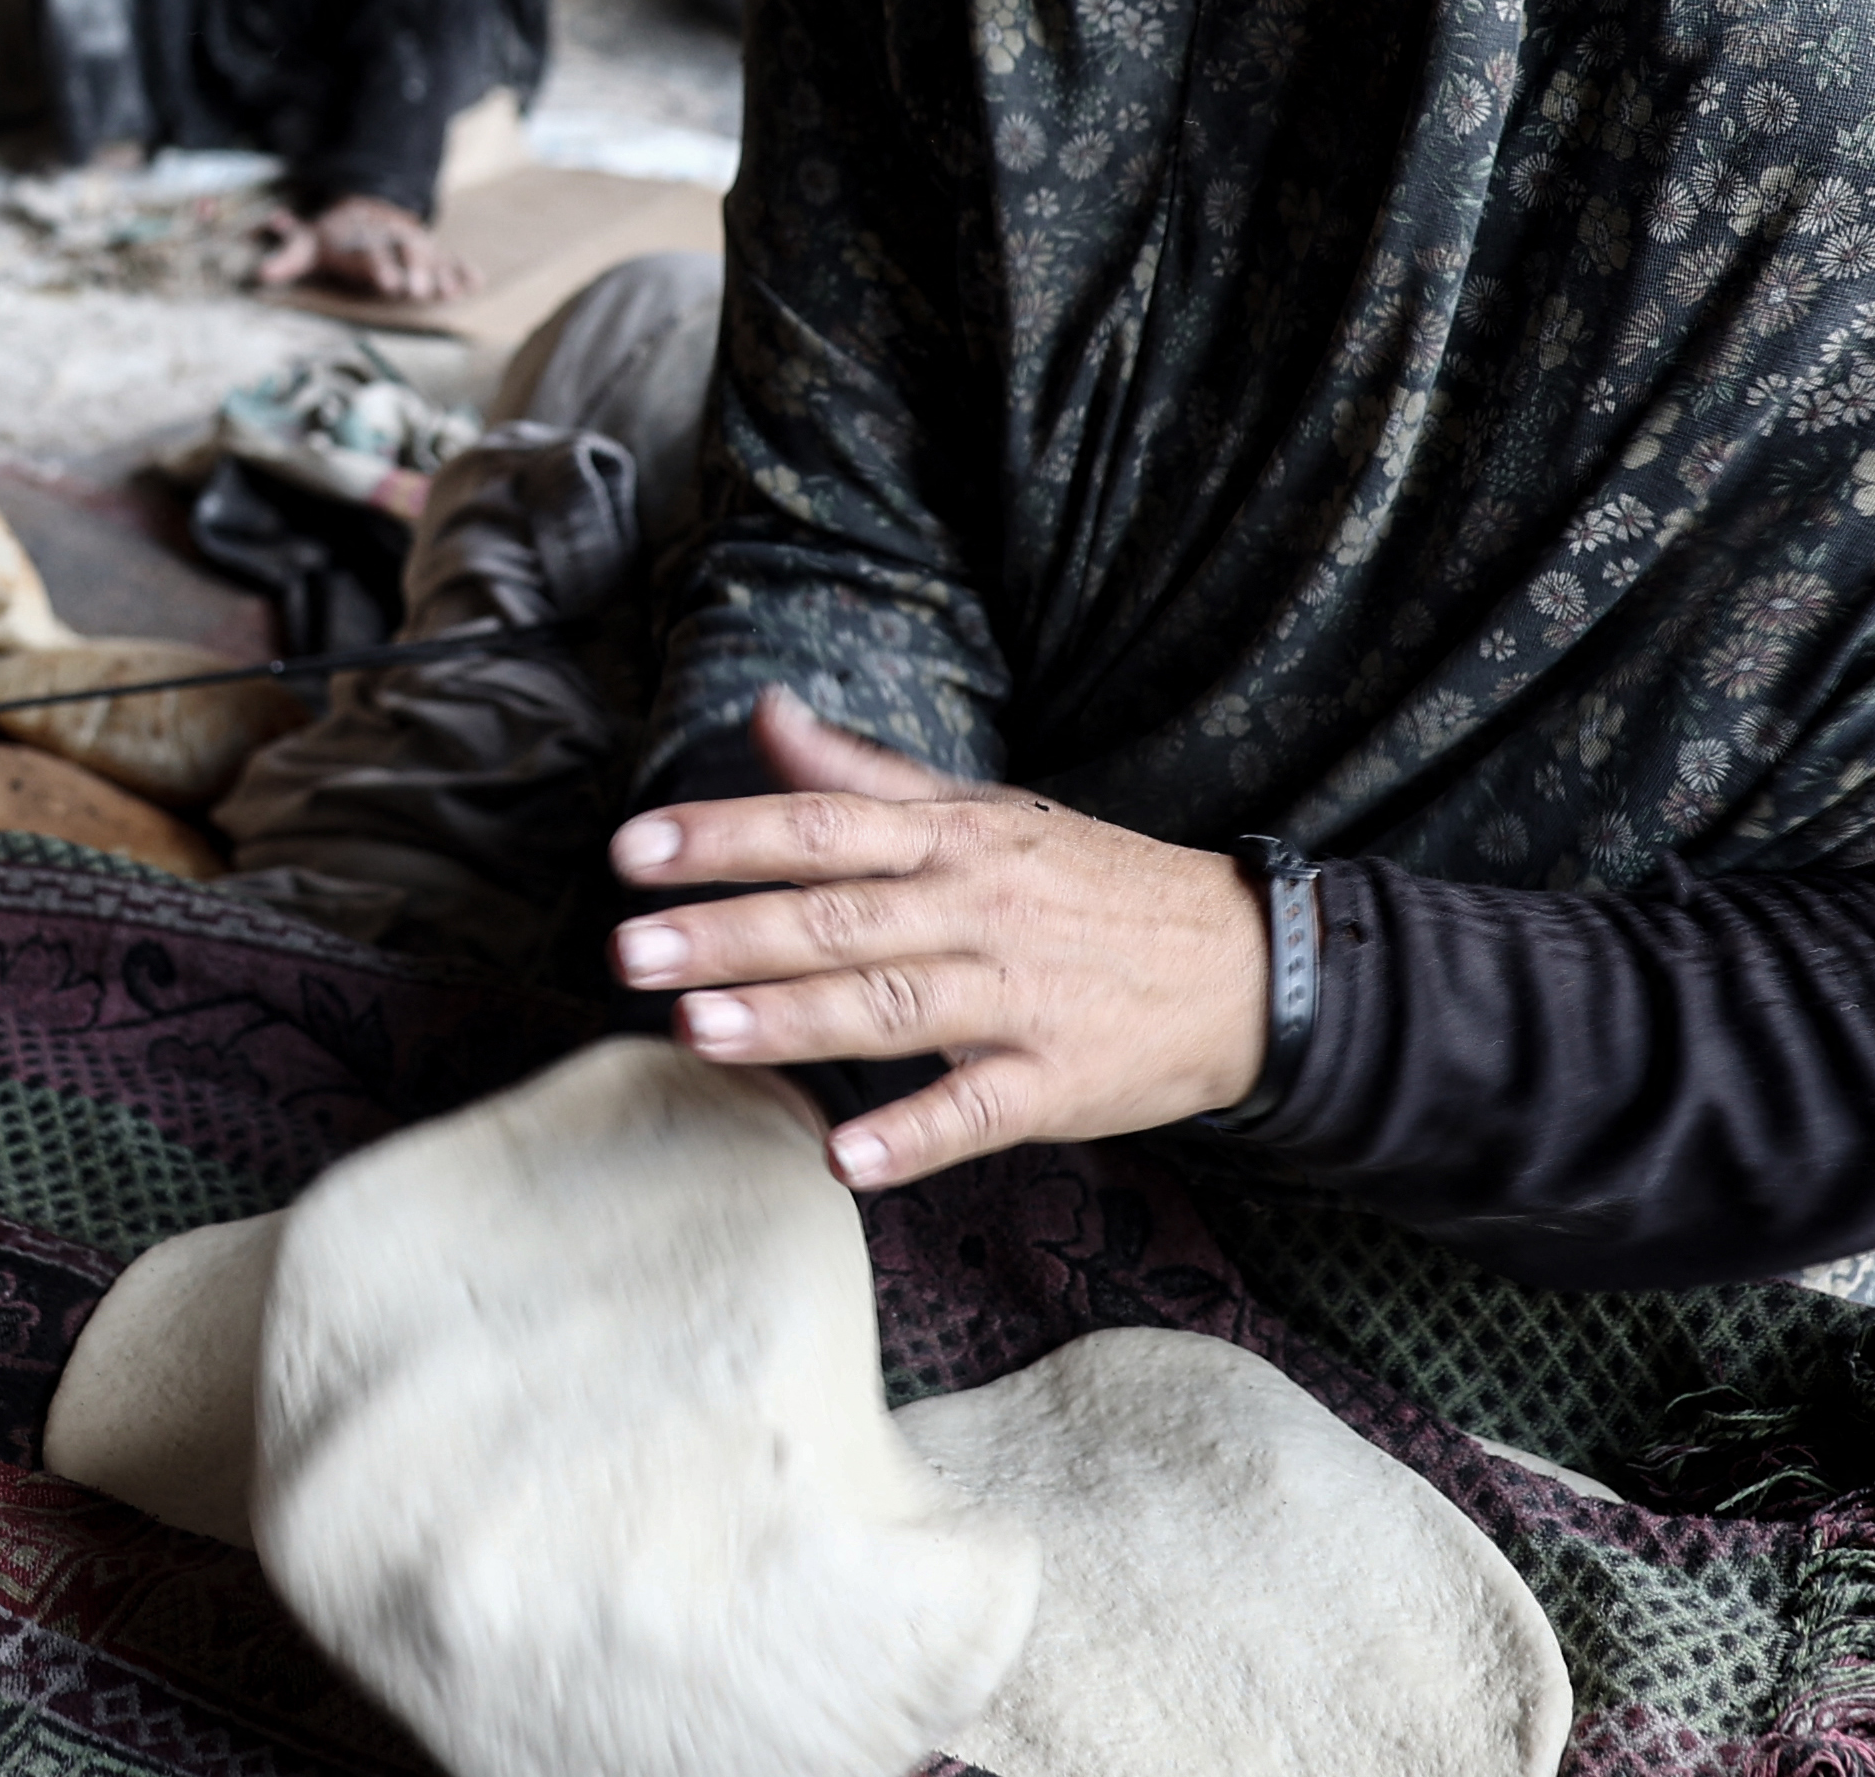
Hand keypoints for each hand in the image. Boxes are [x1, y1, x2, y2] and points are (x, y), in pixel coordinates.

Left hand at [249, 193, 475, 302]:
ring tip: (450, 293)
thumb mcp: (308, 241)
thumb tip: (260, 273)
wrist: (367, 206)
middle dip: (412, 271)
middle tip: (416, 292)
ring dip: (440, 274)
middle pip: (403, 255)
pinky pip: (449, 259)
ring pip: (429, 258)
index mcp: (361, 240)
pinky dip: (462, 269)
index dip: (379, 267)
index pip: (370, 255)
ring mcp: (413, 245)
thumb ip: (288, 256)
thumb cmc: (334, 235)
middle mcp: (390, 241)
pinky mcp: (430, 252)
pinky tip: (477, 282)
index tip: (387, 284)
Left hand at [603, 692, 1269, 1191]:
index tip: (633, 851)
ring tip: (696, 1030)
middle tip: (629, 949)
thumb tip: (766, 717)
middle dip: (729, 932)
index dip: (725, 835)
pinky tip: (845, 1158)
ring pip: (893, 1005)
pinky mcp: (1059, 1080)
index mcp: (953, 838)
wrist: (1244, 964)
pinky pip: (979, 1110)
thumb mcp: (982, 809)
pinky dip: (914, 1135)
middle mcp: (978, 908)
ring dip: (793, 1019)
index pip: (822, 827)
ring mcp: (1020, 996)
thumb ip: (864, 773)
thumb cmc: (1086, 882)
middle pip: (839, 916)